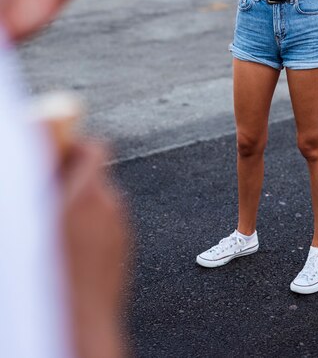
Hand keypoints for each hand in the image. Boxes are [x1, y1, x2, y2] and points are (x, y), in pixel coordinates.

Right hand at [59, 139, 127, 357]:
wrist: (82, 325)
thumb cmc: (52, 279)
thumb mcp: (39, 221)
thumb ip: (47, 184)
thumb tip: (47, 158)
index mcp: (88, 194)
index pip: (93, 148)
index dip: (75, 146)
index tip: (59, 153)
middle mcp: (111, 205)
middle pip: (95, 174)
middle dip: (73, 179)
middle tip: (49, 195)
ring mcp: (121, 226)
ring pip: (100, 200)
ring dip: (82, 204)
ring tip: (57, 229)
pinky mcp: (125, 245)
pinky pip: (107, 222)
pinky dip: (93, 225)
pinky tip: (73, 248)